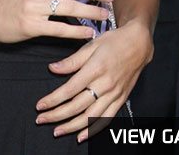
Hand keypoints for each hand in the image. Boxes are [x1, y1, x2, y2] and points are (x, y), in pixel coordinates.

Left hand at [35, 19, 152, 141]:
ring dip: (72, 126)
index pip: (69, 90)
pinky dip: (93, 130)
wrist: (139, 44)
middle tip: (41, 120)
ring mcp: (114, 94)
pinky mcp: (120, 100)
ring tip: (57, 131)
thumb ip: (72, 60)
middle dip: (57, 115)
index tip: (40, 105)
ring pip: (90, 116)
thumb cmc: (114, 41)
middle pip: (77, 106)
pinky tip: (81, 136)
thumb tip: (53, 68)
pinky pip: (106, 119)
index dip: (53, 99)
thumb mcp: (91, 44)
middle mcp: (105, 84)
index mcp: (95, 69)